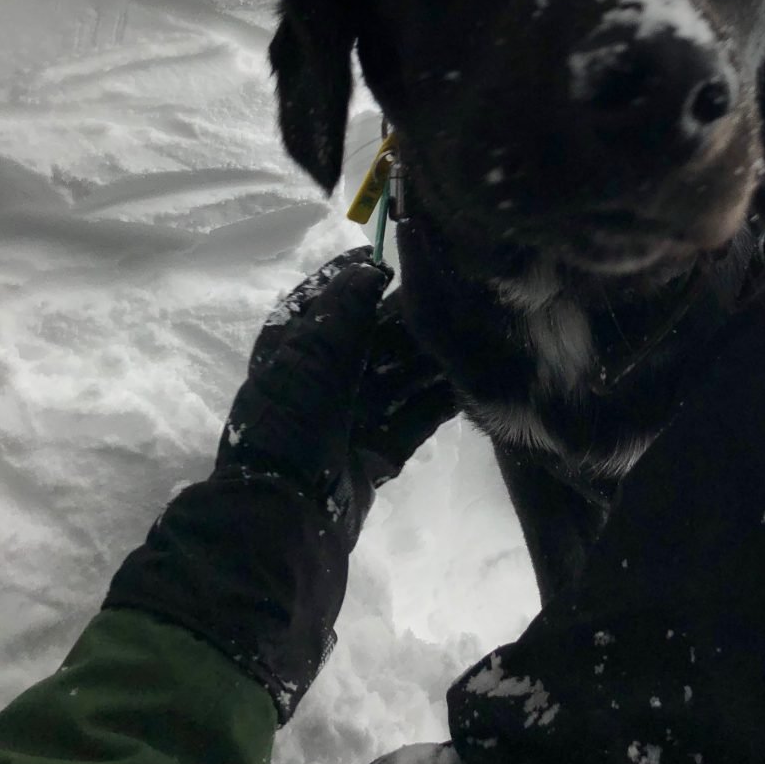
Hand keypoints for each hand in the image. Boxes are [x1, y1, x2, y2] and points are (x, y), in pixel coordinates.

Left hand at [218, 247, 457, 535]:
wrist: (288, 506)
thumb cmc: (293, 415)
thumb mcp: (312, 348)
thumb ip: (346, 304)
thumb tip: (374, 266)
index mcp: (297, 345)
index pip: (330, 295)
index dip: (360, 274)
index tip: (398, 257)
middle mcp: (327, 374)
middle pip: (377, 335)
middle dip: (414, 319)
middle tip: (457, 300)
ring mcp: (356, 412)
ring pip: (403, 373)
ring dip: (435, 358)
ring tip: (476, 337)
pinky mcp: (382, 444)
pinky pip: (418, 414)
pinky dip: (443, 400)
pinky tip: (474, 382)